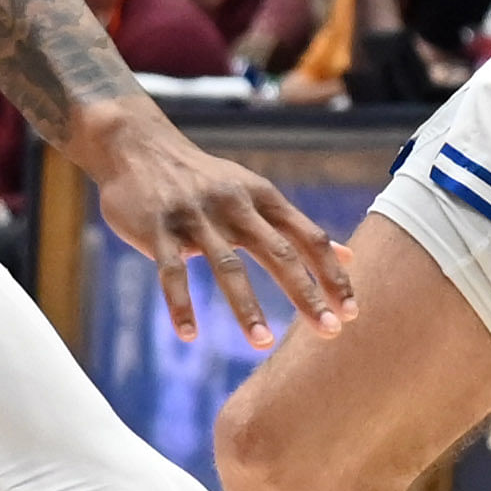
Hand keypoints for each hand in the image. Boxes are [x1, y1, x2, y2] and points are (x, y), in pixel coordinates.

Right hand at [92, 119, 354, 346]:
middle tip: (330, 331)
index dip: (333, 275)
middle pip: (279, 253)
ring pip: (227, 266)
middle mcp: (235, 205)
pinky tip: (190, 335)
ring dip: (247, 307)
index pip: (308, 238)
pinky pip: (172, 271)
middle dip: (306, 294)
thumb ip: (296, 227)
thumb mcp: (255, 193)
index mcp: (262, 197)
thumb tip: (348, 255)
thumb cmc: (205, 180)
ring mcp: (195, 216)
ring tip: (263, 344)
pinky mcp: (158, 228)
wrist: (137, 147)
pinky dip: (181, 304)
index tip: (352, 311)